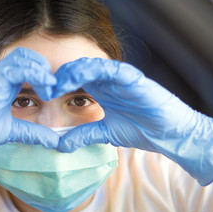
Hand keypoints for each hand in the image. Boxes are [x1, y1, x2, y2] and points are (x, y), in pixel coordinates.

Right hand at [0, 48, 58, 166]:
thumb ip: (33, 133)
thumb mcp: (13, 131)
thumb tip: (54, 141)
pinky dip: (35, 73)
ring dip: (41, 69)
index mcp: (6, 84)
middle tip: (53, 89)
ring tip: (50, 89)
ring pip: (23, 56)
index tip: (54, 94)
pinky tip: (45, 86)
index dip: (44, 76)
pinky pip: (16, 68)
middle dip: (44, 68)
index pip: (29, 66)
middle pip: (28, 56)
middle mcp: (1, 76)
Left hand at [54, 58, 212, 184]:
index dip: (59, 83)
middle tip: (48, 87)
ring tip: (60, 83)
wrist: (168, 134)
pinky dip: (98, 70)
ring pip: (94, 65)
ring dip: (75, 71)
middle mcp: (108, 81)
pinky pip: (114, 68)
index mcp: (100, 90)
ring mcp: (121, 78)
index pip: (75, 79)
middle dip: (62, 75)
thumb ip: (83, 135)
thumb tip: (60, 146)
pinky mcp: (134, 78)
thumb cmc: (140, 129)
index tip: (44, 94)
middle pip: (80, 68)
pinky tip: (84, 77)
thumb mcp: (105, 133)